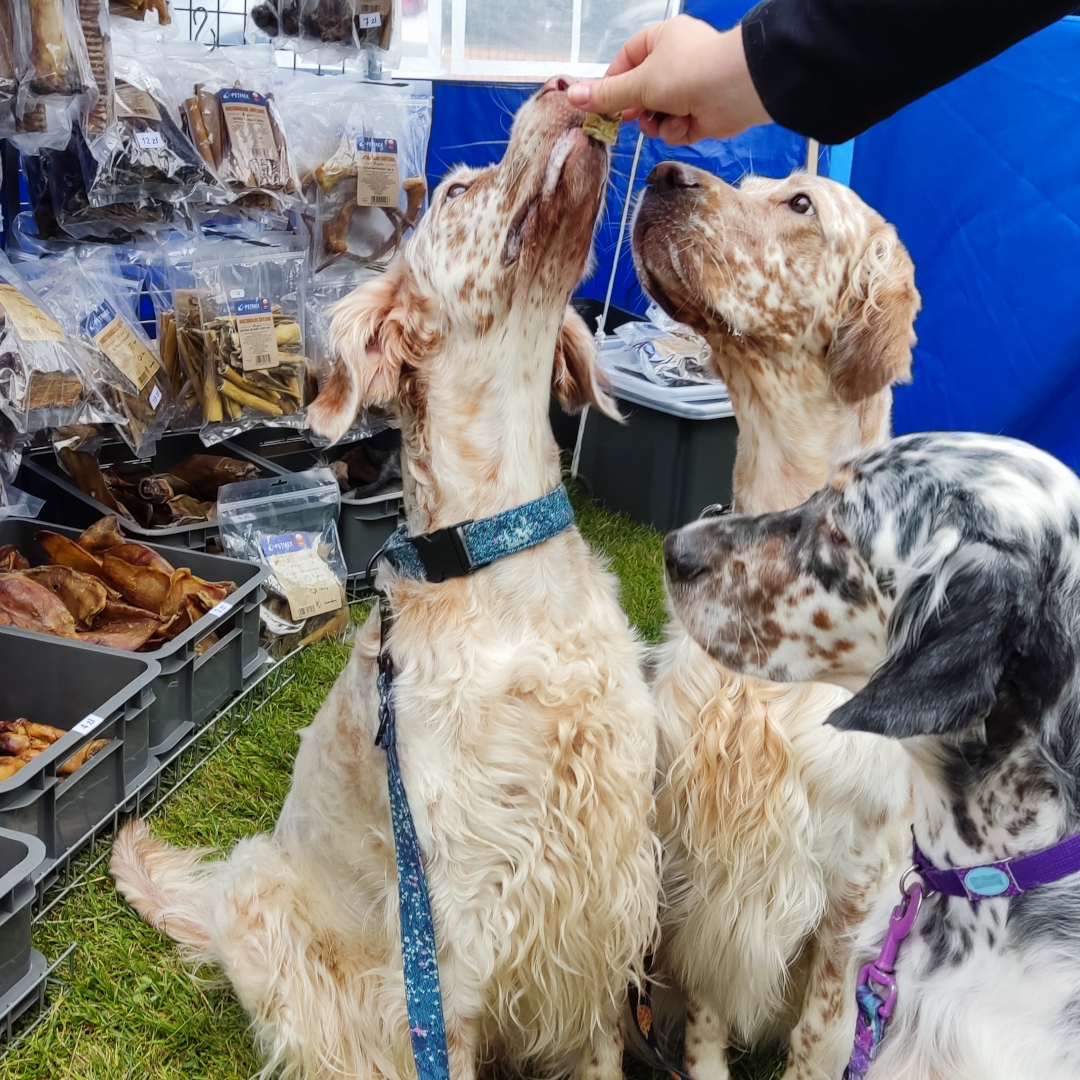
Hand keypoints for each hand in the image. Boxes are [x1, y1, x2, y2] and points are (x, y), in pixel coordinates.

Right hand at [567, 15, 772, 144]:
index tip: (603, 104)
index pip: (626, 60)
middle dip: (636, 108)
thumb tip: (572, 95)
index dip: (613, 83)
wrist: (735, 89)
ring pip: (657, 113)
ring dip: (656, 122)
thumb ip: (607, 94)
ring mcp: (689, 88)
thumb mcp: (639, 82)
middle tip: (630, 117)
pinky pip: (676, 126)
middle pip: (641, 91)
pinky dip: (677, 129)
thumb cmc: (686, 72)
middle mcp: (675, 61)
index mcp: (661, 40)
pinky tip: (684, 124)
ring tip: (664, 119)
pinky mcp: (700, 113)